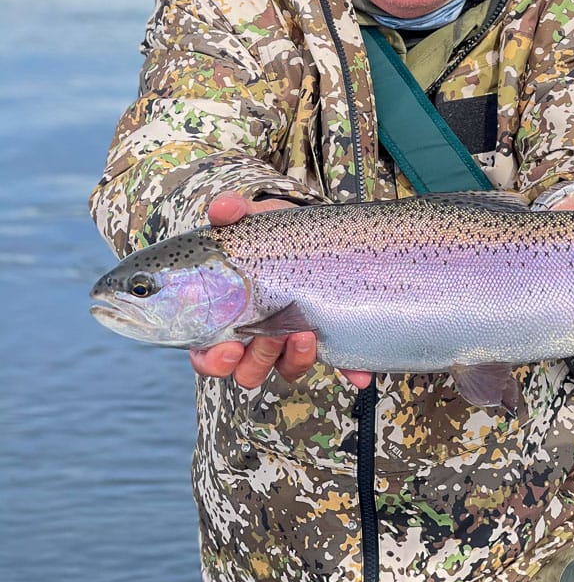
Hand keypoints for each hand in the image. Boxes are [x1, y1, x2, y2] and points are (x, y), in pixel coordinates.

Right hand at [189, 191, 372, 389]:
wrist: (310, 231)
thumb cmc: (270, 233)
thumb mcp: (253, 220)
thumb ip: (233, 212)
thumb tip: (222, 208)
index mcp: (227, 316)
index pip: (208, 354)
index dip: (214, 360)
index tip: (229, 348)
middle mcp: (255, 337)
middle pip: (248, 370)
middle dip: (259, 359)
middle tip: (272, 334)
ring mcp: (290, 341)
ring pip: (286, 369)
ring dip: (296, 360)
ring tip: (307, 334)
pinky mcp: (324, 338)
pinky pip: (335, 363)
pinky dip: (347, 371)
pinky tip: (358, 372)